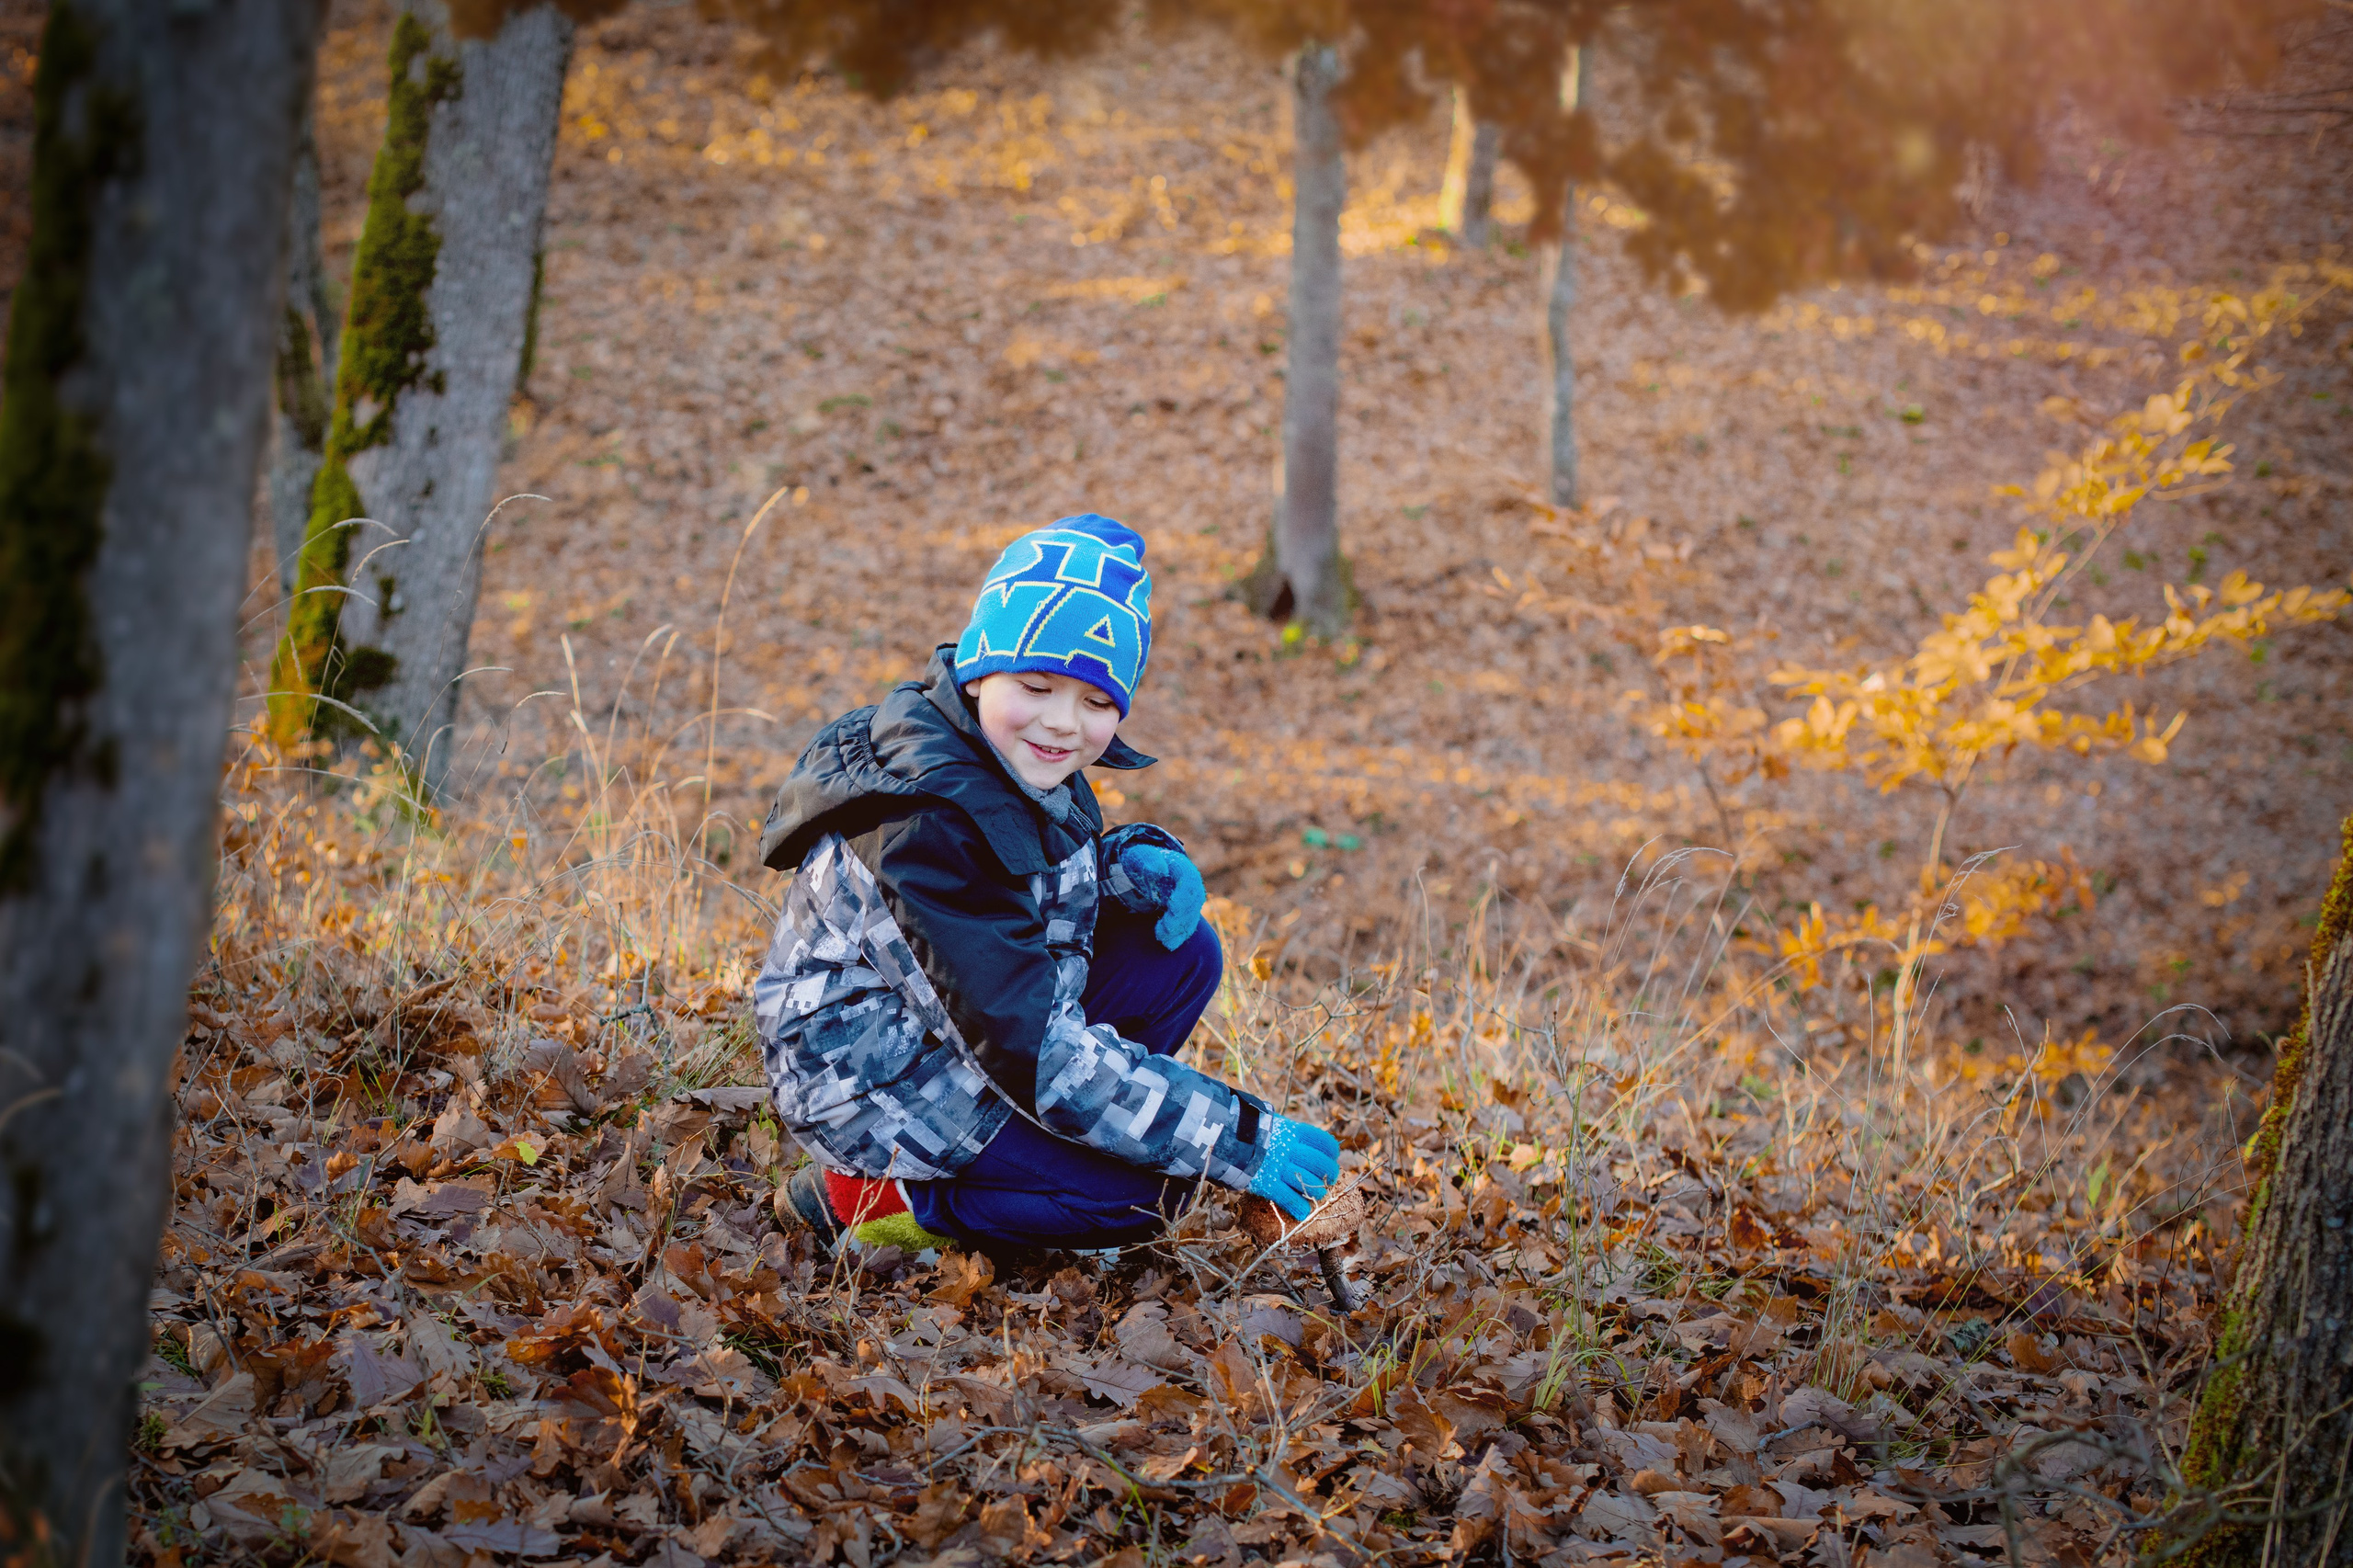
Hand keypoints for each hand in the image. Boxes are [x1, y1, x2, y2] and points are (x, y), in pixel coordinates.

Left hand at [1104, 829, 1205, 949]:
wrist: (1142, 868)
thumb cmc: (1140, 861)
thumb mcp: (1140, 857)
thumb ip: (1149, 860)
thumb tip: (1159, 869)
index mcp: (1180, 866)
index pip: (1189, 880)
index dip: (1184, 894)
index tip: (1172, 906)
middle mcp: (1190, 882)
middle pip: (1193, 901)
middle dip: (1180, 918)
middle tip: (1162, 932)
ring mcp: (1189, 897)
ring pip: (1192, 915)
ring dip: (1180, 930)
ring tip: (1164, 941)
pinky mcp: (1185, 910)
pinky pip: (1188, 924)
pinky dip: (1180, 935)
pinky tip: (1169, 943)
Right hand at [1245, 1113, 1341, 1220]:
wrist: (1224, 1138)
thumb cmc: (1252, 1132)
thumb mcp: (1275, 1126)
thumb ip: (1293, 1136)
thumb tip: (1312, 1147)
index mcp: (1293, 1132)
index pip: (1325, 1143)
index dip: (1331, 1154)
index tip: (1329, 1159)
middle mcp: (1289, 1149)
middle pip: (1321, 1165)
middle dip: (1329, 1174)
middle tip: (1327, 1180)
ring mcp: (1278, 1167)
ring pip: (1309, 1184)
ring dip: (1315, 1192)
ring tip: (1314, 1194)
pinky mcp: (1267, 1184)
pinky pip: (1290, 1199)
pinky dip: (1299, 1208)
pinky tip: (1302, 1211)